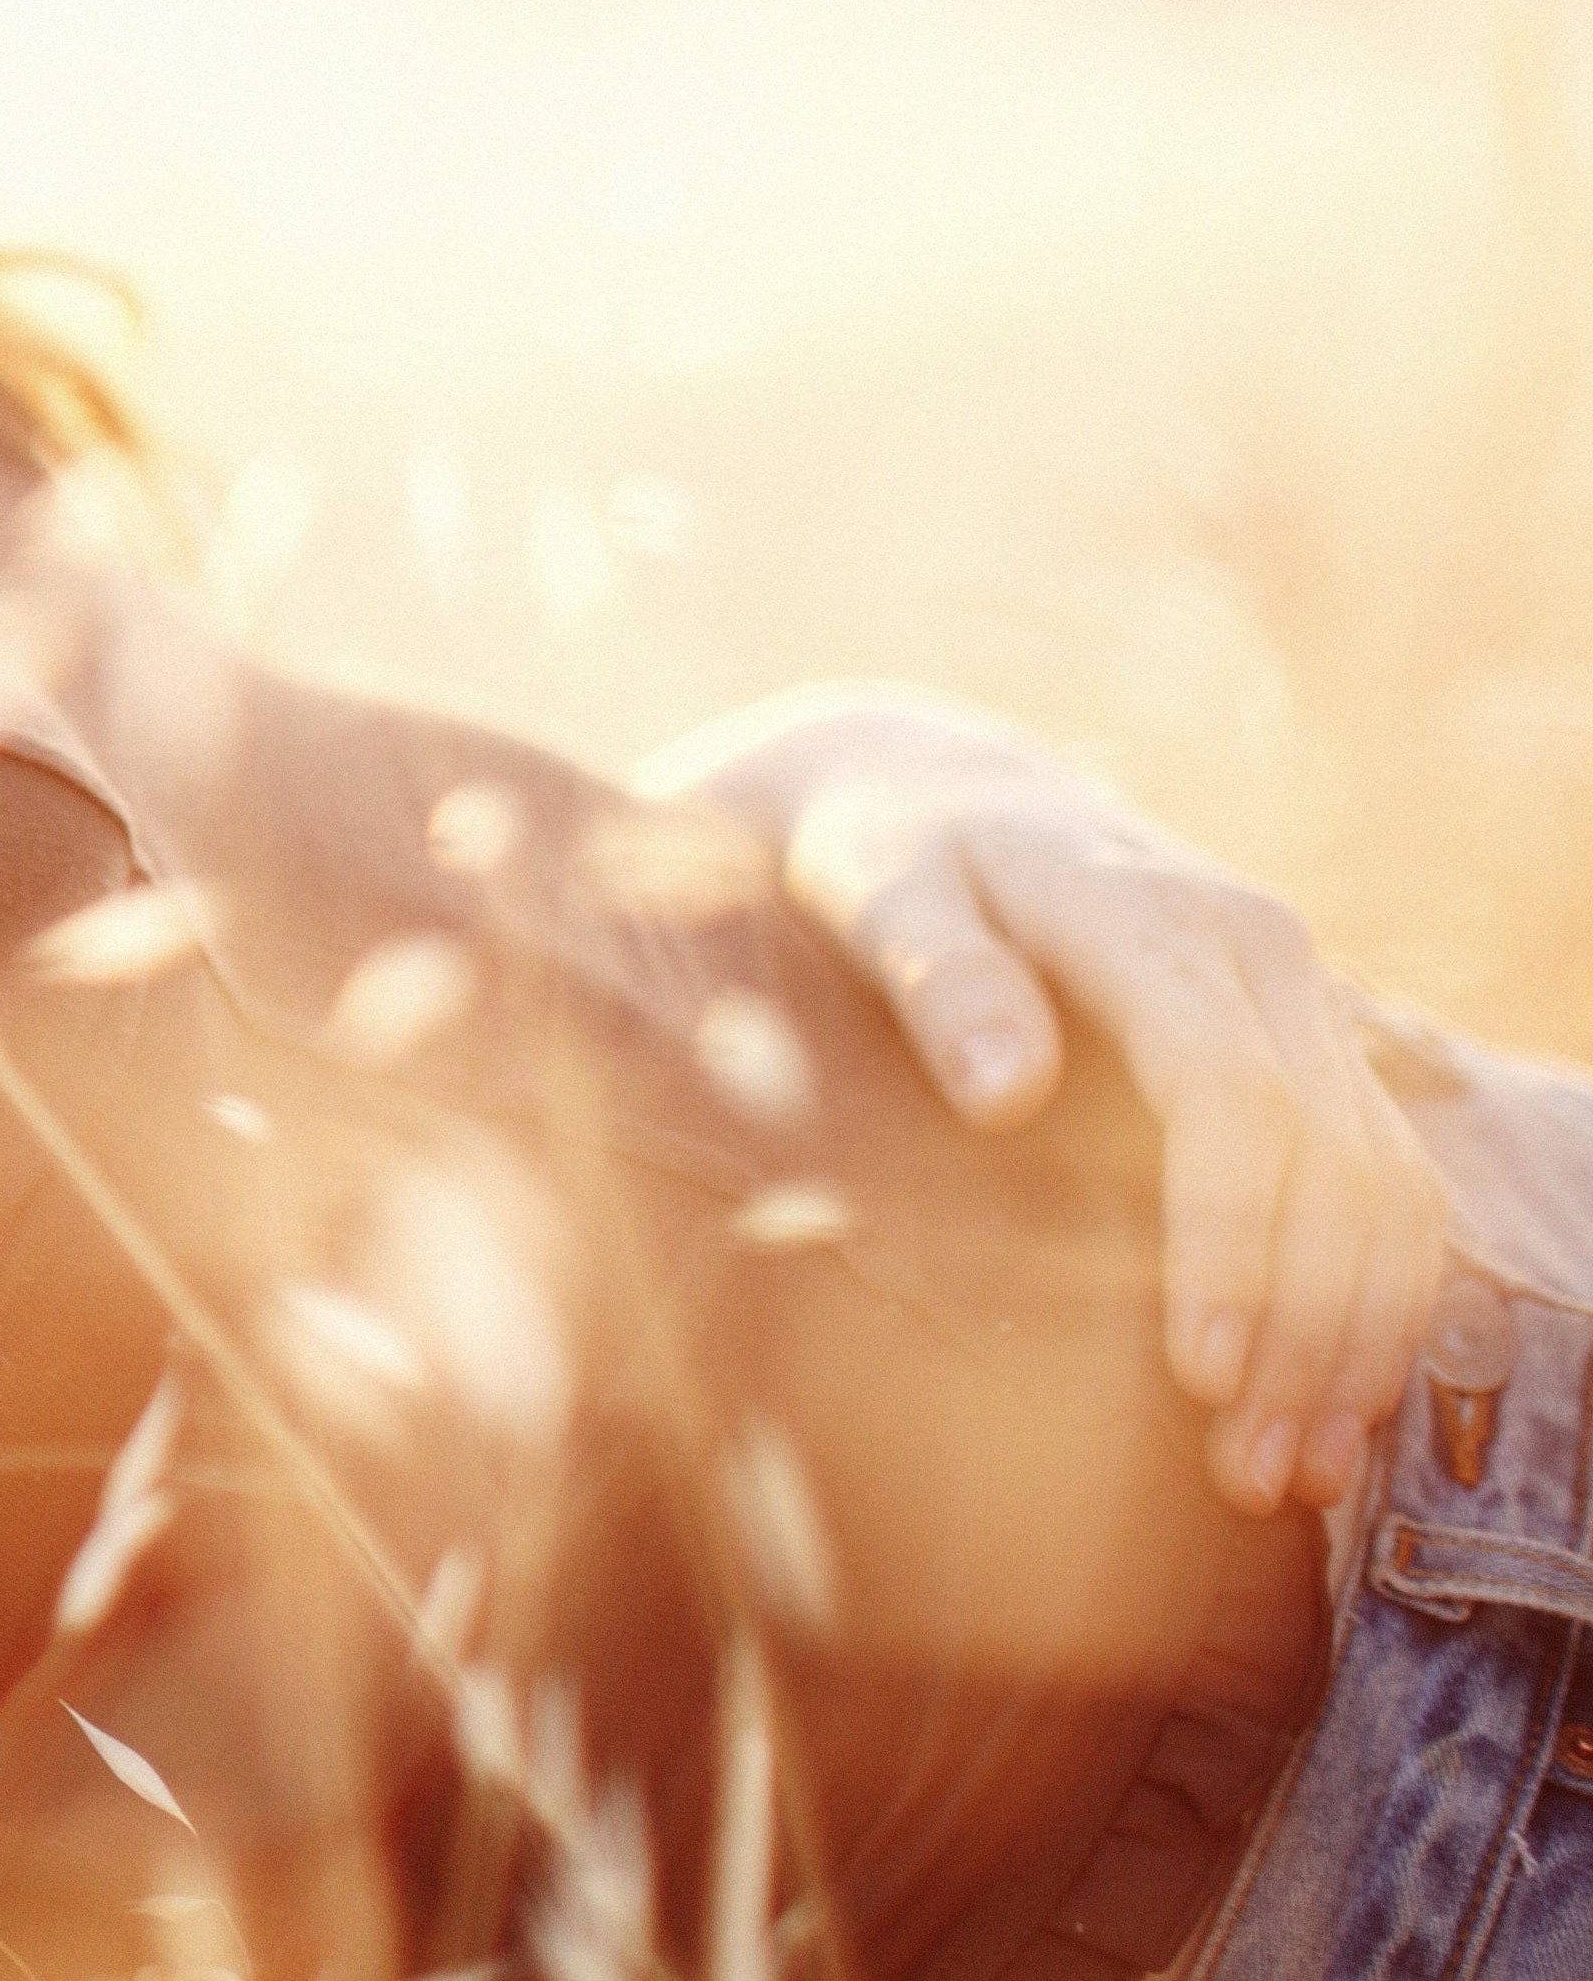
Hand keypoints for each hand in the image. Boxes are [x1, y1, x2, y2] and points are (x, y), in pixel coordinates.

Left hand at [641, 682, 1449, 1516]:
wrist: (949, 792)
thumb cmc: (889, 850)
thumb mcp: (875, 885)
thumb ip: (936, 972)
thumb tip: (1001, 1085)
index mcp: (1156, 916)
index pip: (1232, 1100)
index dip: (1228, 1242)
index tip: (1200, 1370)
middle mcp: (1262, 953)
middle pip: (1333, 1163)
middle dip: (1305, 1328)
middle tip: (1247, 1470)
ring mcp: (1302, 999)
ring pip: (1385, 1185)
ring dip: (1356, 1335)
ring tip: (1287, 1472)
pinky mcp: (1311, 1047)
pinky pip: (1389, 1181)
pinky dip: (1377, 1296)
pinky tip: (1330, 1403)